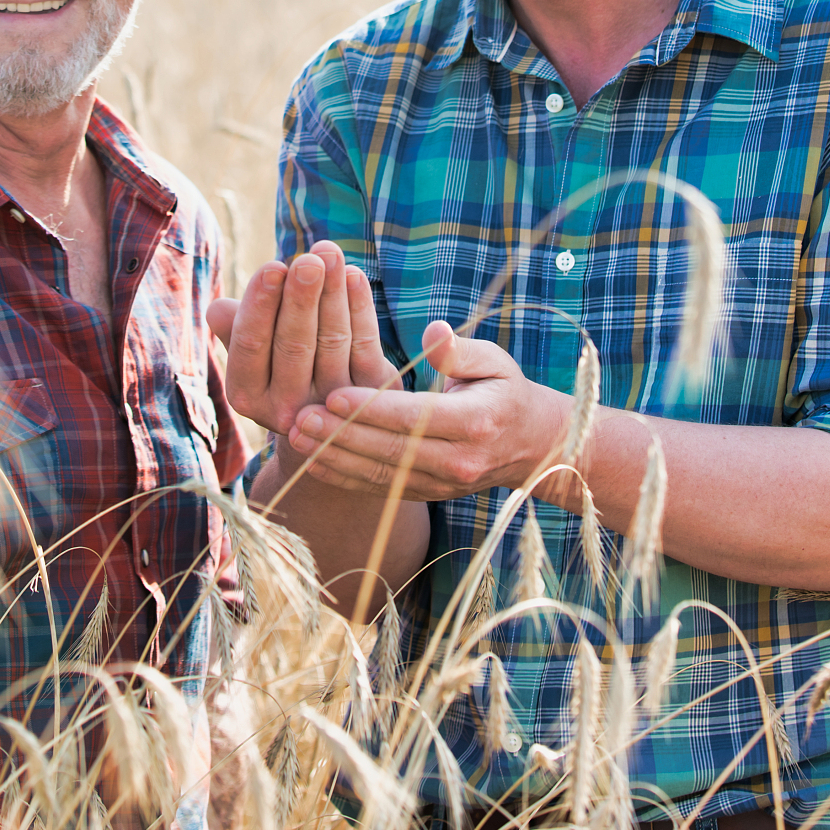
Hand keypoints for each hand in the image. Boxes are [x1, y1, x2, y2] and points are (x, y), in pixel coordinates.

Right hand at [207, 240, 400, 436]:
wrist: (326, 411)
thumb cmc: (276, 360)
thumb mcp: (251, 349)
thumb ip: (235, 328)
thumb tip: (217, 310)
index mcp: (246, 395)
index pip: (250, 345)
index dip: (261, 305)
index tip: (272, 267)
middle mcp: (286, 409)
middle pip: (294, 345)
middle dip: (302, 299)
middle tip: (308, 261)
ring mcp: (330, 408)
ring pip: (332, 341)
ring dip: (333, 293)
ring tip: (330, 254)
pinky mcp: (367, 398)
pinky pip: (364, 347)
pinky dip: (360, 308)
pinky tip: (354, 275)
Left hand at [285, 318, 568, 499]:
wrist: (533, 447)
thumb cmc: (505, 391)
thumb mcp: (494, 362)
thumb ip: (460, 350)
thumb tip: (433, 334)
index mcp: (475, 423)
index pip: (414, 417)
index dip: (371, 409)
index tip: (334, 394)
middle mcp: (457, 461)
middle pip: (390, 451)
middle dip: (341, 436)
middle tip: (300, 417)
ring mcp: (442, 484)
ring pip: (381, 475)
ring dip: (335, 458)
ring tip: (296, 437)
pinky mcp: (428, 495)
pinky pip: (382, 489)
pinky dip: (346, 477)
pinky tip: (314, 461)